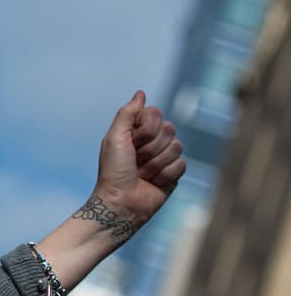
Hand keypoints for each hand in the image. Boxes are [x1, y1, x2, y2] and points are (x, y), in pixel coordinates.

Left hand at [89, 90, 187, 239]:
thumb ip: (127, 114)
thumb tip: (141, 93)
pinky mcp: (174, 173)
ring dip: (156, 164)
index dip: (145, 130)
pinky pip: (182, 164)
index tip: (130, 143)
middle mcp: (152, 142)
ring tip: (142, 174)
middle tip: (135, 161)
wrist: (120, 202)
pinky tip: (153, 183)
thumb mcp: (114, 138)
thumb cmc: (113, 171)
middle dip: (150, 148)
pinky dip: (165, 175)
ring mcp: (164, 157)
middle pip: (169, 129)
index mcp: (137, 131)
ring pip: (177, 147)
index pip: (156, 114)